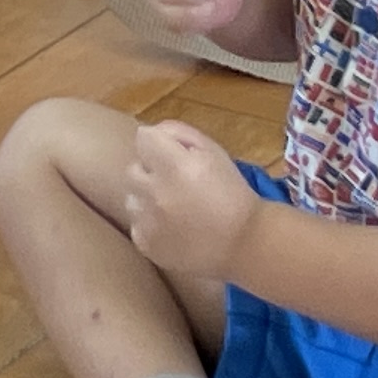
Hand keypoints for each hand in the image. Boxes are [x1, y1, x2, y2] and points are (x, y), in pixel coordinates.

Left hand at [122, 119, 263, 283]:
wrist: (246, 245)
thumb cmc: (233, 194)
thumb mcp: (214, 152)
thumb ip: (179, 133)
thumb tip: (150, 131)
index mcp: (176, 165)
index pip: (143, 138)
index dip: (158, 144)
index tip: (171, 155)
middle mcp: (157, 192)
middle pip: (134, 169)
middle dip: (152, 173)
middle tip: (175, 184)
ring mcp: (149, 221)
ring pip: (132, 198)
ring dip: (148, 199)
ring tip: (174, 208)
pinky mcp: (146, 244)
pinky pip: (136, 226)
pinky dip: (150, 225)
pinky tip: (173, 229)